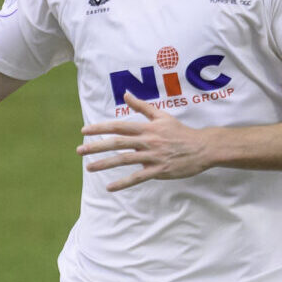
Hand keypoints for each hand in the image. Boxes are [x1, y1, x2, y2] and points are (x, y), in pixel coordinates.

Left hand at [78, 94, 211, 191]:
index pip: (118, 126)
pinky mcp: (159, 171)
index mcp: (146, 128)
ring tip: (89, 168)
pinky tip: (109, 187)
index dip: (100, 128)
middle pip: (117, 143)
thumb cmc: (180, 131)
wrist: (202, 148)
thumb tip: (125, 94)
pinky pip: (138, 178)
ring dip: (105, 164)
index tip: (84, 131)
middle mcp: (147, 141)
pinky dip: (123, 183)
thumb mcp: (161, 115)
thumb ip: (142, 106)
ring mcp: (152, 157)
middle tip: (79, 150)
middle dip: (96, 146)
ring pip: (124, 160)